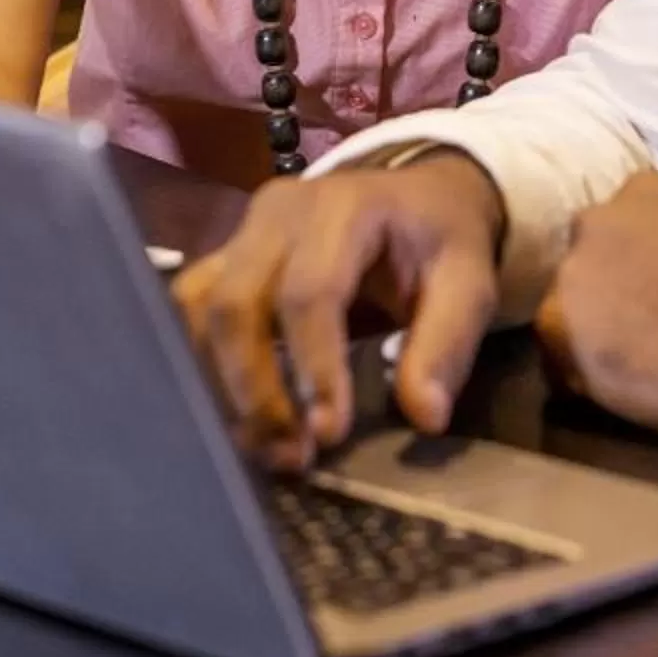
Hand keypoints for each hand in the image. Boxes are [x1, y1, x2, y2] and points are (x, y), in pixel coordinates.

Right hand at [173, 152, 505, 471]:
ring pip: (198, 311)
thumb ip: (446, 345)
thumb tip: (425, 417)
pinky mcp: (222, 260)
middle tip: (290, 456)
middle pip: (235, 303)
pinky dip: (206, 371)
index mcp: (343, 206)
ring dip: (223, 388)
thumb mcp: (467, 282)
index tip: (328, 435)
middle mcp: (277, 213)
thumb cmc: (438, 242)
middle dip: (255, 390)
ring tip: (264, 449)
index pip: (309, 291)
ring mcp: (240, 234)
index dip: (314, 367)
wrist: (413, 199)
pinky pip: (190, 314)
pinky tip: (239, 420)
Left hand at [535, 173, 657, 446]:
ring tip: (641, 369)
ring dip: (593, 340)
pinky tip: (632, 391)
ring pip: (566, 315)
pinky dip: (587, 379)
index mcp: (641, 190)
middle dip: (606, 299)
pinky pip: (561, 362)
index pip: (616, 230)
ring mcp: (572, 272)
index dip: (632, 269)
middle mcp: (595, 221)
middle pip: (584, 269)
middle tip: (647, 335)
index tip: (656, 296)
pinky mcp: (559, 326)